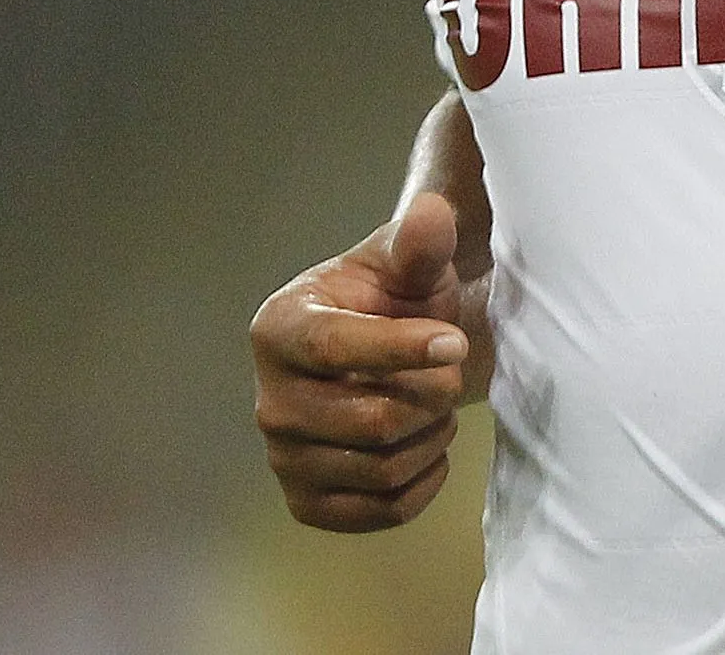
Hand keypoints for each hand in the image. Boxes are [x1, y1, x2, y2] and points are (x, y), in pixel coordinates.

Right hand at [249, 189, 478, 530]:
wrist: (394, 349)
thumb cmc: (398, 298)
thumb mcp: (411, 264)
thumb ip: (421, 243)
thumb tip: (433, 213)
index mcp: (279, 328)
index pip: (335, 350)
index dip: (403, 349)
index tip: (456, 340)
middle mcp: (268, 400)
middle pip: (371, 420)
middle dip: (432, 396)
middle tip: (448, 373)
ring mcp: (283, 457)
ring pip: (382, 468)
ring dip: (432, 436)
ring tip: (437, 404)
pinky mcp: (308, 501)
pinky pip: (380, 511)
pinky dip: (422, 483)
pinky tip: (430, 447)